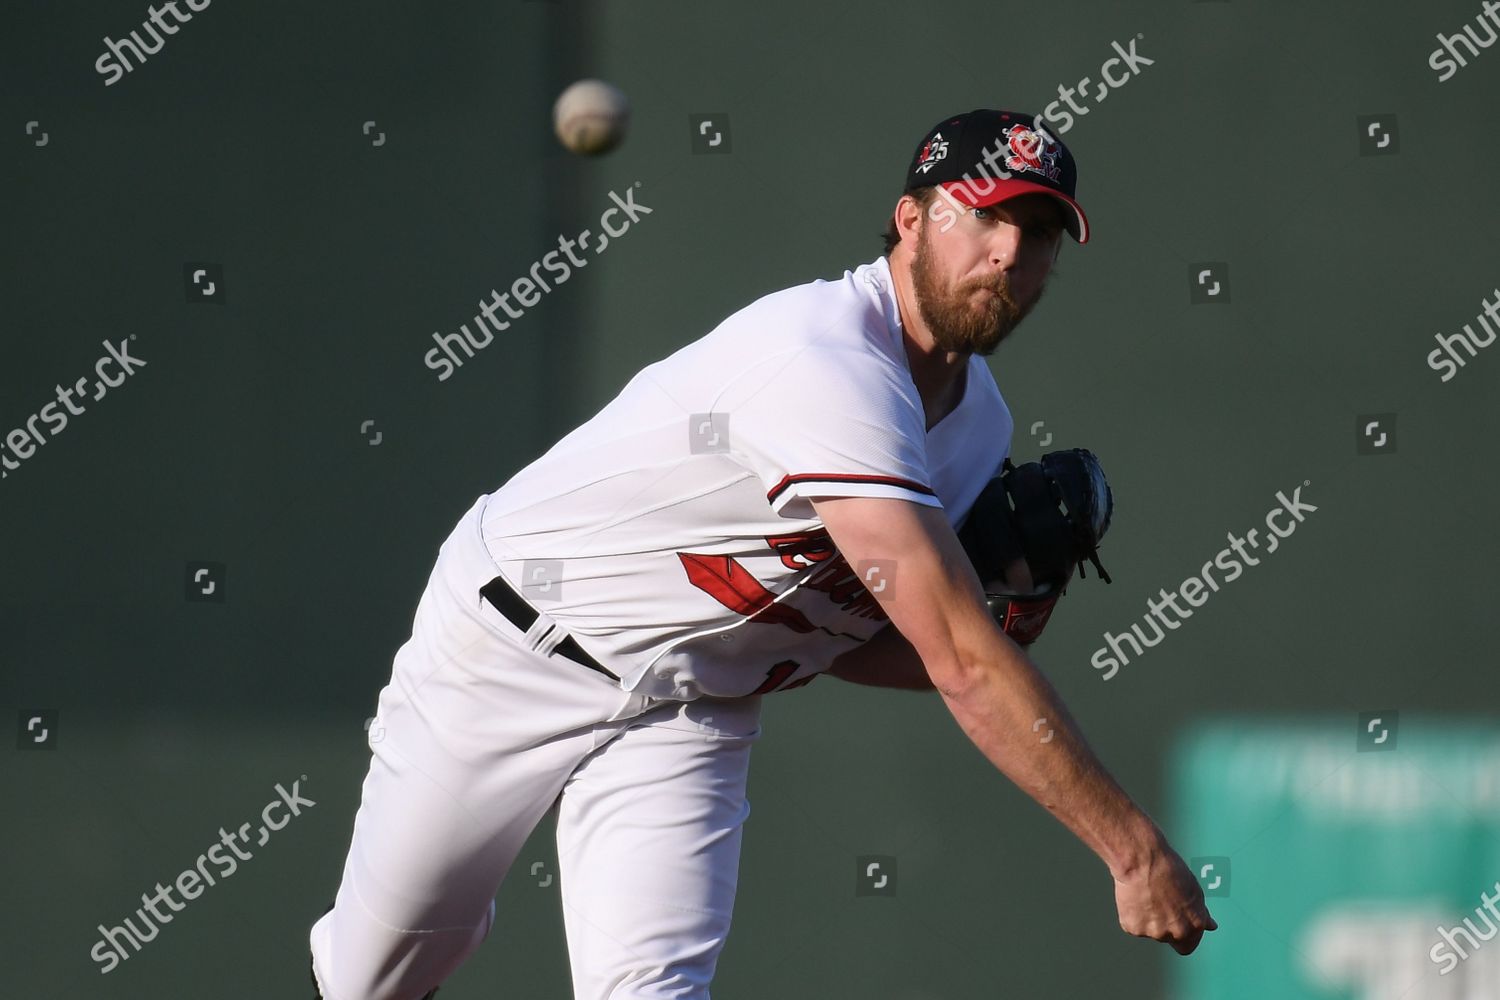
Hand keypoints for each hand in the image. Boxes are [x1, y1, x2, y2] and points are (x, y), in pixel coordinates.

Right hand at [1111, 829, 1217, 954]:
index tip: (1175, 923)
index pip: (1189, 945)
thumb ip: (1201, 912)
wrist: (1142, 861)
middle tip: (1158, 904)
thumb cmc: (1168, 868)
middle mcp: (1177, 932)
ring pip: (1150, 931)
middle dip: (1164, 926)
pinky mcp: (1133, 928)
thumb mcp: (1194, 890)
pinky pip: (1133, 925)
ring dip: (1148, 919)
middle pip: (1169, 939)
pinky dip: (1132, 915)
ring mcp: (1155, 932)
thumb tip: (1210, 926)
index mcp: (1195, 924)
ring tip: (1146, 895)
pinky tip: (1135, 897)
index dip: (1182, 934)